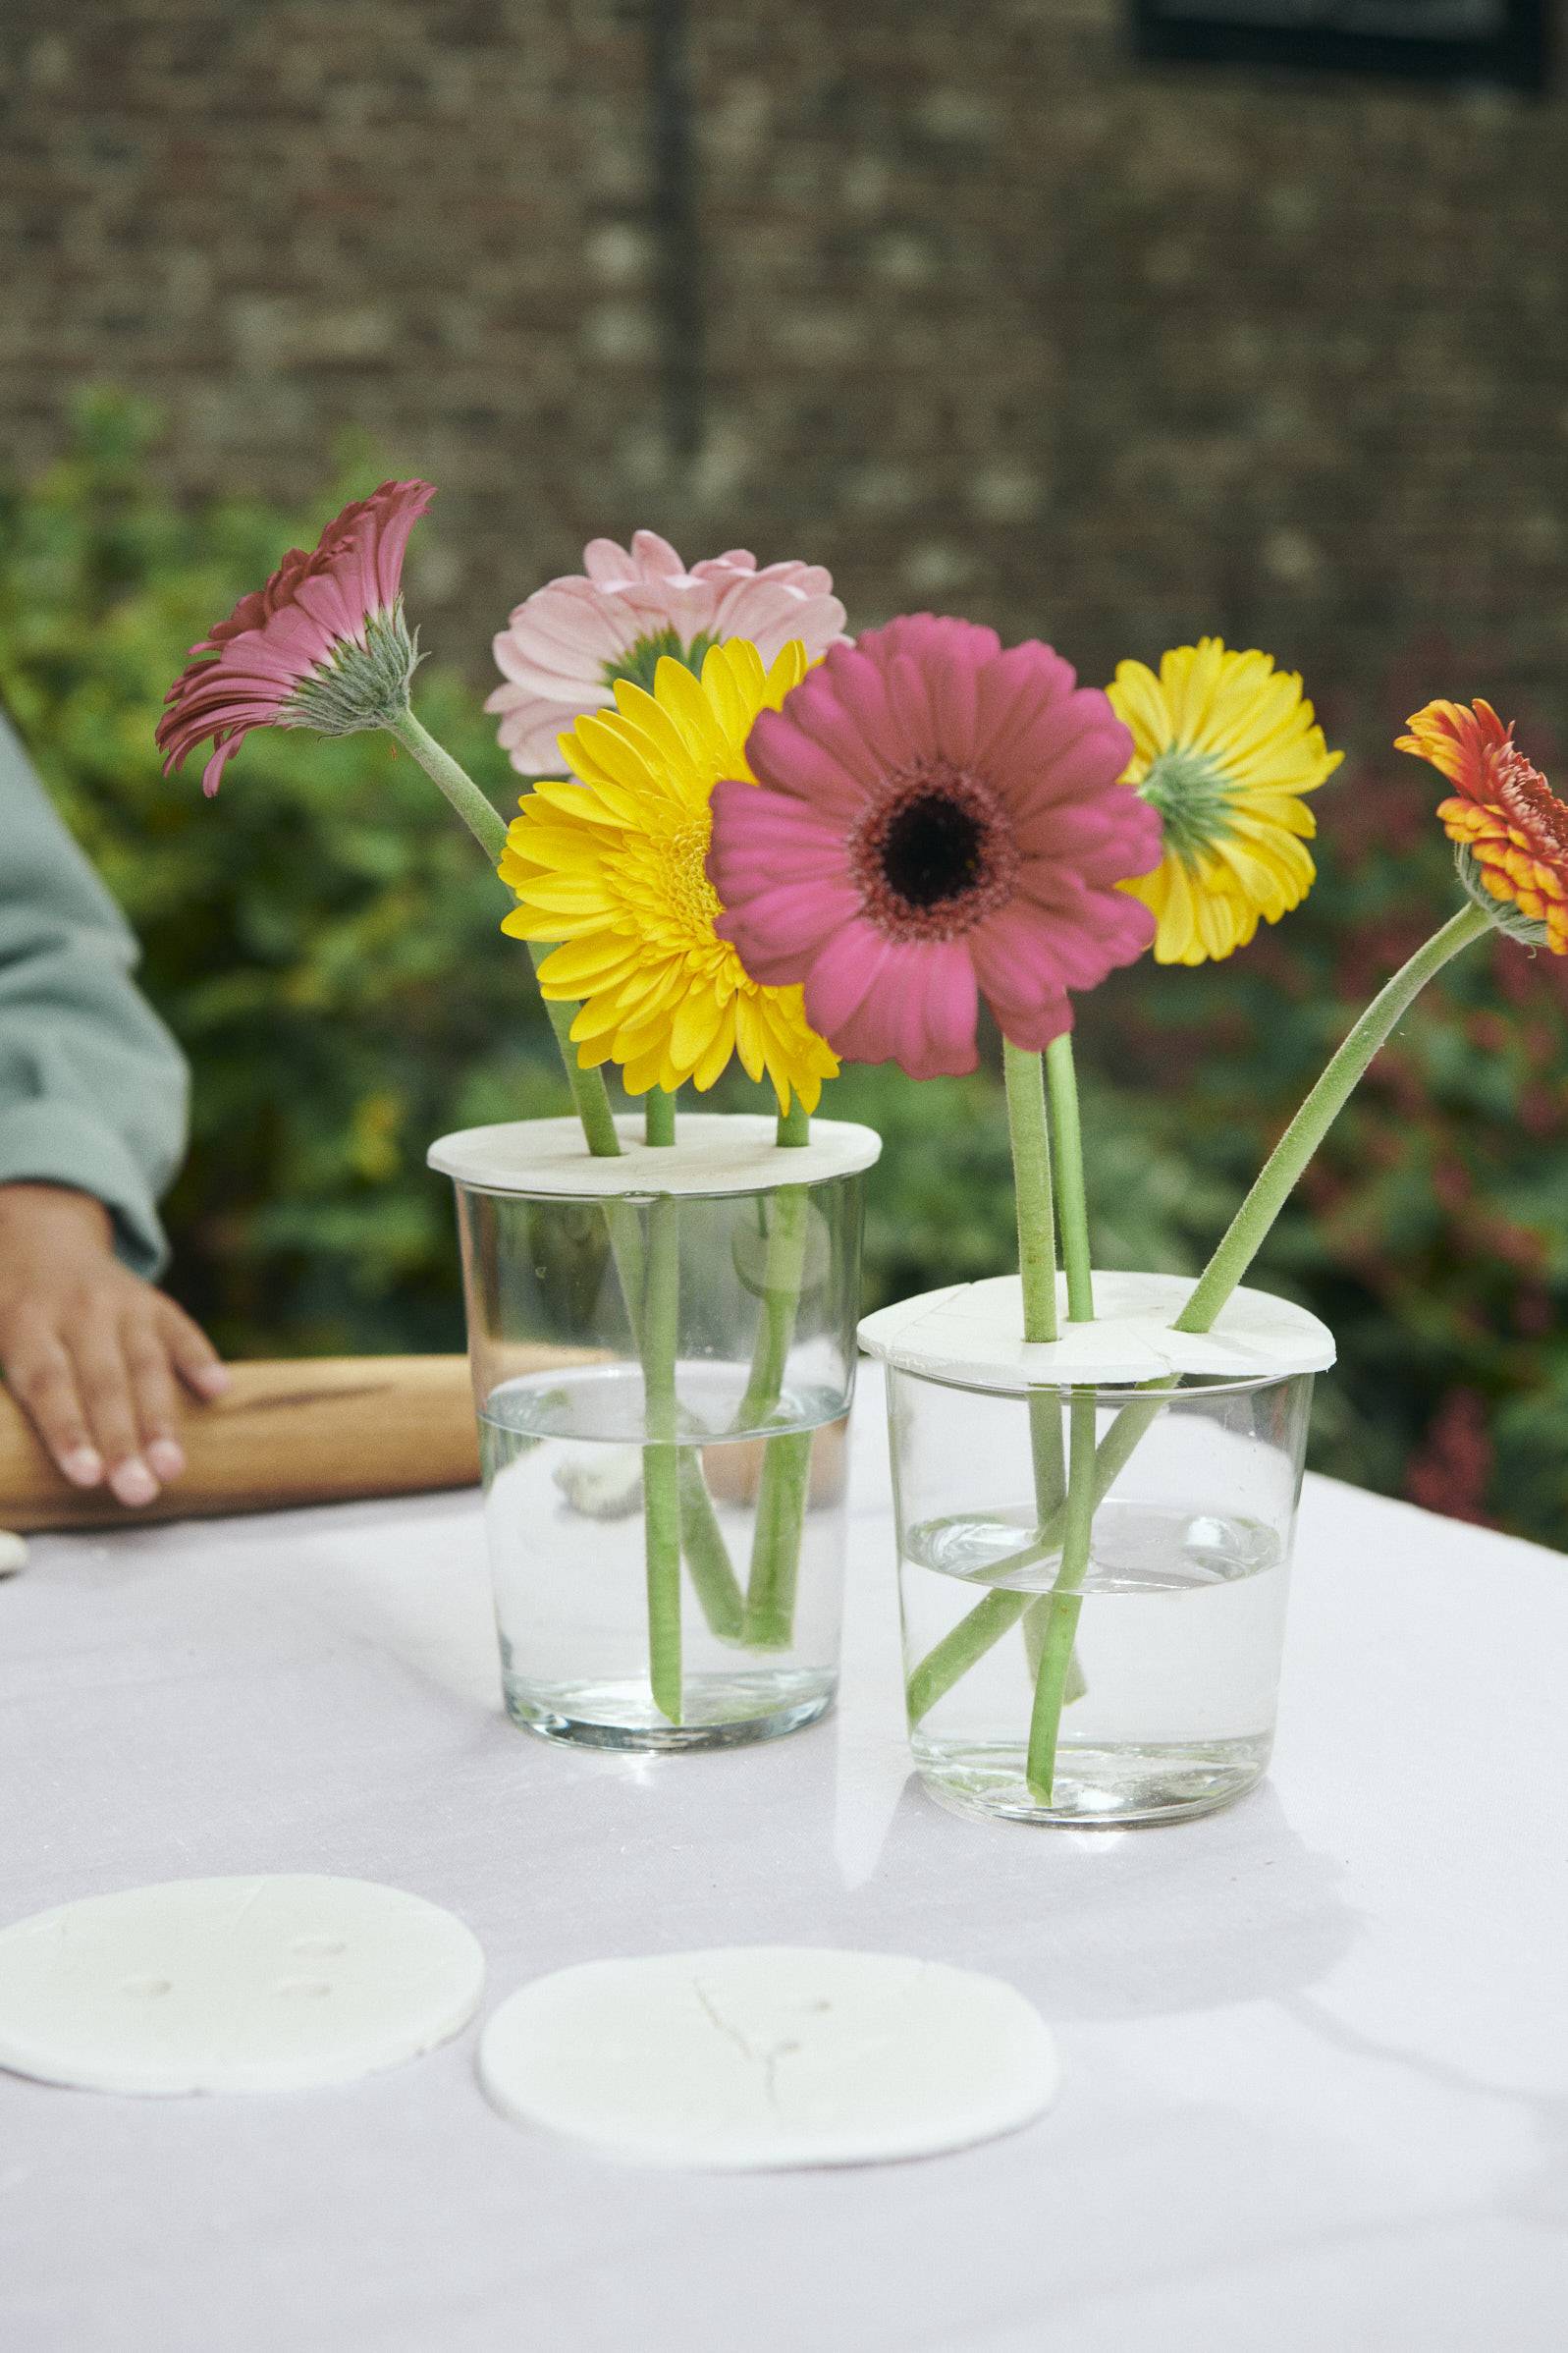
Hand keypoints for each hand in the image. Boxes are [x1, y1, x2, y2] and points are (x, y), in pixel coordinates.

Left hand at [0, 1183, 227, 1506]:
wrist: (40, 1241)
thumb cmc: (11, 1314)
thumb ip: (12, 1384)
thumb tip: (3, 1456)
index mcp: (24, 1324)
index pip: (49, 1385)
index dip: (68, 1432)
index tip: (87, 1477)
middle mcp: (77, 1311)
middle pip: (103, 1383)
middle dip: (122, 1441)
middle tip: (138, 1491)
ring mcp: (121, 1304)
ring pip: (145, 1365)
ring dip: (162, 1420)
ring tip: (173, 1469)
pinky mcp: (154, 1303)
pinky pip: (181, 1331)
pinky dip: (200, 1359)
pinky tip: (218, 1392)